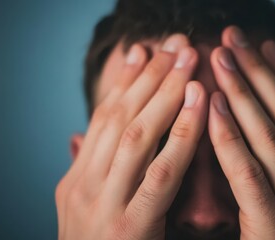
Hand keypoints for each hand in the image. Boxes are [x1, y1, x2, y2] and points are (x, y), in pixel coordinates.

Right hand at [55, 35, 207, 239]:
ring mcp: (101, 207)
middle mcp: (82, 186)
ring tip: (187, 63)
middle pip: (119, 117)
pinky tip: (199, 106)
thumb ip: (90, 172)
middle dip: (148, 77)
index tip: (143, 51)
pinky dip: (180, 136)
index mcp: (75, 180)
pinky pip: (160, 174)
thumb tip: (79, 138)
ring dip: (164, 94)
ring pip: (135, 135)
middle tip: (173, 44)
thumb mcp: (89, 210)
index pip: (102, 118)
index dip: (124, 83)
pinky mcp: (128, 229)